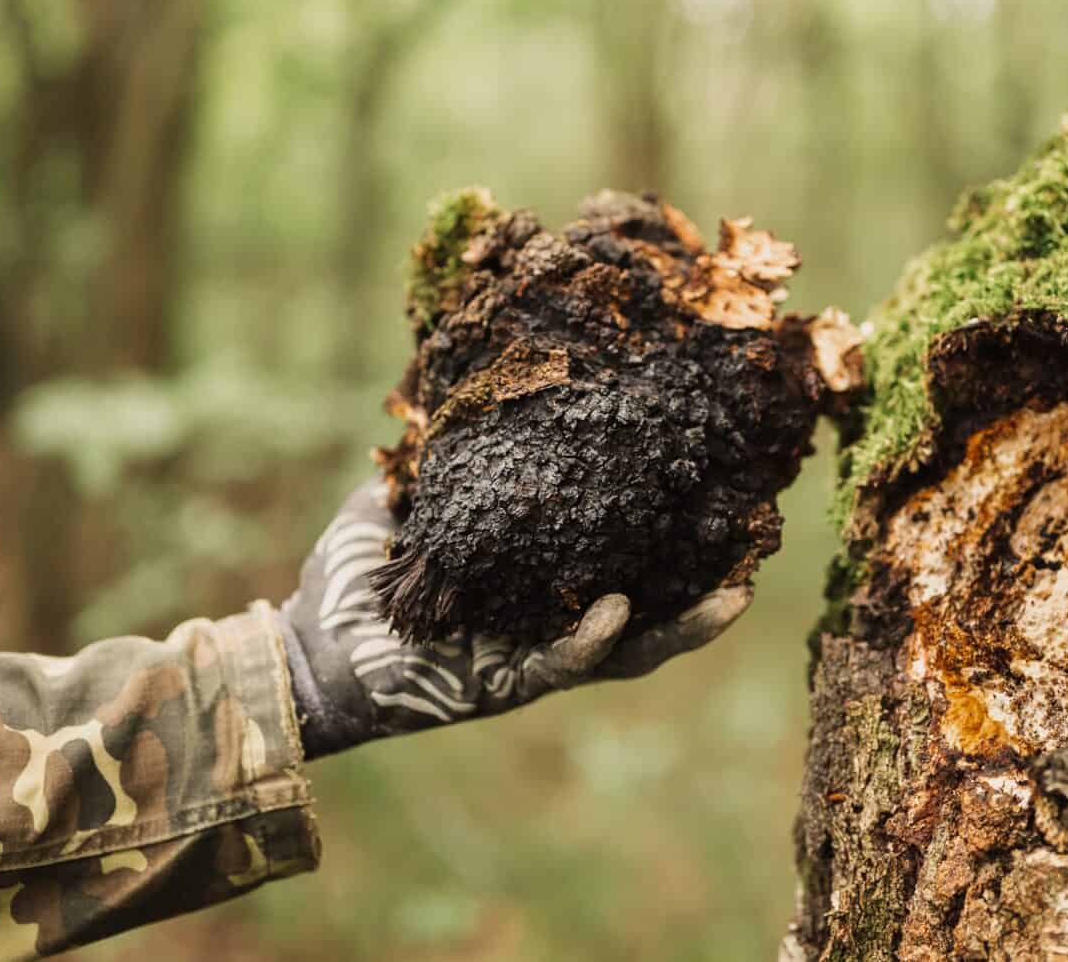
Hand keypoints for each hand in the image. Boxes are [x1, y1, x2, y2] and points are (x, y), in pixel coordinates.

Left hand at [278, 477, 752, 757]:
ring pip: (630, 649)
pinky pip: (563, 665)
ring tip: (733, 592)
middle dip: (708, 584)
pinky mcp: (507, 686)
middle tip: (758, 547)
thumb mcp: (414, 498)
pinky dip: (593, 639)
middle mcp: (553, 618)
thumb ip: (449, 454)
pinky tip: (619, 607)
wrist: (309, 645)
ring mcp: (536, 657)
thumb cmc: (359, 574)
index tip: (720, 485)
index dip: (673, 530)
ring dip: (685, 626)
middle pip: (651, 606)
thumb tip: (472, 382)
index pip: (622, 553)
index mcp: (542, 576)